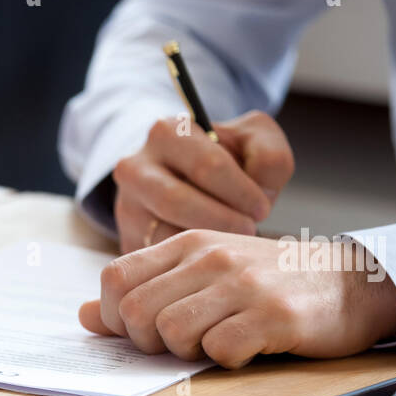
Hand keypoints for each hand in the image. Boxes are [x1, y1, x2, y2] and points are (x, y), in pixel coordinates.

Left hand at [78, 230, 395, 368]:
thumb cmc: (268, 282)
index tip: (139, 332)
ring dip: (186, 352)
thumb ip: (144, 292)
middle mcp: (212, 257)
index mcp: (188, 243)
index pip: (114, 278)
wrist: (351, 282)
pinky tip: (247, 349)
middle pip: (135, 311)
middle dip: (147, 340)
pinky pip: (221, 351)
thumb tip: (82, 316)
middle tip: (179, 344)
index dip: (112, 316)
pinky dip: (227, 360)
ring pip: (172, 332)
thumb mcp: (203, 274)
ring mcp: (244, 285)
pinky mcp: (275, 316)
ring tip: (215, 342)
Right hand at [111, 110, 293, 252]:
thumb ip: (270, 156)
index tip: (262, 208)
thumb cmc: (225, 163)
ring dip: (205, 246)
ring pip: (164, 235)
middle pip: (178, 202)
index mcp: (167, 132)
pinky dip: (189, 263)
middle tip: (248, 231)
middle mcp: (134, 167)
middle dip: (223, 221)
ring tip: (231, 243)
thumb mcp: (255, 143)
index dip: (243, 192)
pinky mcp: (127, 242)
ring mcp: (126, 208)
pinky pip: (159, 260)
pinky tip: (210, 257)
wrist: (183, 181)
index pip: (208, 165)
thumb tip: (258, 192)